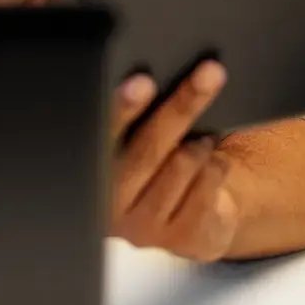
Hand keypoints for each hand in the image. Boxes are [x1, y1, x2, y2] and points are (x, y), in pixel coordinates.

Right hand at [110, 61, 239, 261]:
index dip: (120, 109)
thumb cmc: (157, 161)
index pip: (101, 135)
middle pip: (148, 149)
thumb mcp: (135, 135)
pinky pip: (208, 184)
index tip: (142, 82)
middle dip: (181, 106)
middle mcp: (108, 204)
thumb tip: (138, 66)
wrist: (191, 216)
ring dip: (202, 142)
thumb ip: (130, 109)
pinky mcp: (178, 238)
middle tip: (208, 73)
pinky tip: (213, 163)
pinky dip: (217, 164)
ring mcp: (142, 226)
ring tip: (204, 136)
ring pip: (183, 164)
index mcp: (87, 169)